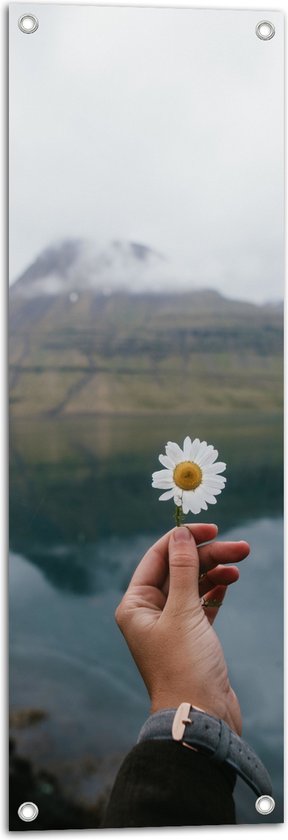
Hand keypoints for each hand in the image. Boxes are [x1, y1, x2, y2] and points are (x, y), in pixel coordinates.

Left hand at [115, 524, 249, 735]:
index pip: (157, 557)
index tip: (211, 528)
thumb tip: (181, 535)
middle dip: (208, 555)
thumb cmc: (184, 667)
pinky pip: (203, 603)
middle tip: (240, 547)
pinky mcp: (191, 637)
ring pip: (193, 585)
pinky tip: (230, 581)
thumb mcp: (183, 612)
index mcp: (135, 605)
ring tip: (240, 562)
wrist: (200, 719)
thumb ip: (182, 569)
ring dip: (215, 571)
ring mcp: (171, 625)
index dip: (183, 539)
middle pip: (178, 569)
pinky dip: (216, 591)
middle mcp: (149, 613)